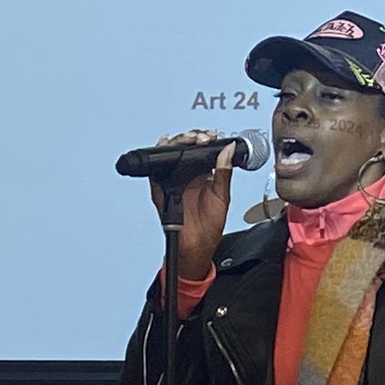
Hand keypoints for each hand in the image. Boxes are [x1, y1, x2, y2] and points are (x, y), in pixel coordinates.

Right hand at [147, 129, 235, 282]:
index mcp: (205, 176)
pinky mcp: (161, 191)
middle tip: (200, 138)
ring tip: (187, 140)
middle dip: (191, 138)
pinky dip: (158, 158)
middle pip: (185, 148)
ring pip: (171, 155)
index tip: (211, 136)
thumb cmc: (210, 228)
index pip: (203, 150)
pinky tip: (164, 146)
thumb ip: (224, 173)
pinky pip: (156, 172)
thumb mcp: (223, 198)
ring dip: (177, 143)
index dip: (205, 139)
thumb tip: (228, 151)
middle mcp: (188, 177)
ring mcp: (174, 183)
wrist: (195, 248)